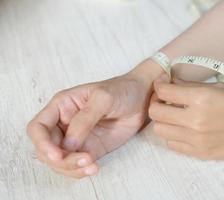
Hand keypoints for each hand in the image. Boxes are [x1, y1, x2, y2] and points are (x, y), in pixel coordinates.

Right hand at [27, 73, 151, 177]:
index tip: (57, 154)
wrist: (142, 99)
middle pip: (47, 149)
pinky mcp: (91, 149)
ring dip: (71, 168)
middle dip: (60, 160)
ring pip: (61, 161)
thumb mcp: (103, 98)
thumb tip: (69, 144)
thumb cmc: (121, 90)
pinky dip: (82, 171)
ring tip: (92, 166)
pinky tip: (94, 168)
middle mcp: (65, 124)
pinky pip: (78, 165)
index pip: (38, 128)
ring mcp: (78, 138)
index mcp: (61, 106)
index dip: (42, 143)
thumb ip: (85, 119)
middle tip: (83, 160)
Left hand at [149, 75, 223, 161]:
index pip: (164, 92)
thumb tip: (172, 83)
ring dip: (163, 120)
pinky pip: (173, 144)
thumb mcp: (221, 88)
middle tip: (165, 98)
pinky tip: (184, 128)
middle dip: (156, 102)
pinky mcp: (201, 154)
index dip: (159, 84)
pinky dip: (173, 134)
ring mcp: (197, 141)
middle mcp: (195, 121)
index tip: (163, 82)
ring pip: (160, 130)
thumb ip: (192, 87)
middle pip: (156, 113)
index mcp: (202, 100)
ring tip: (174, 114)